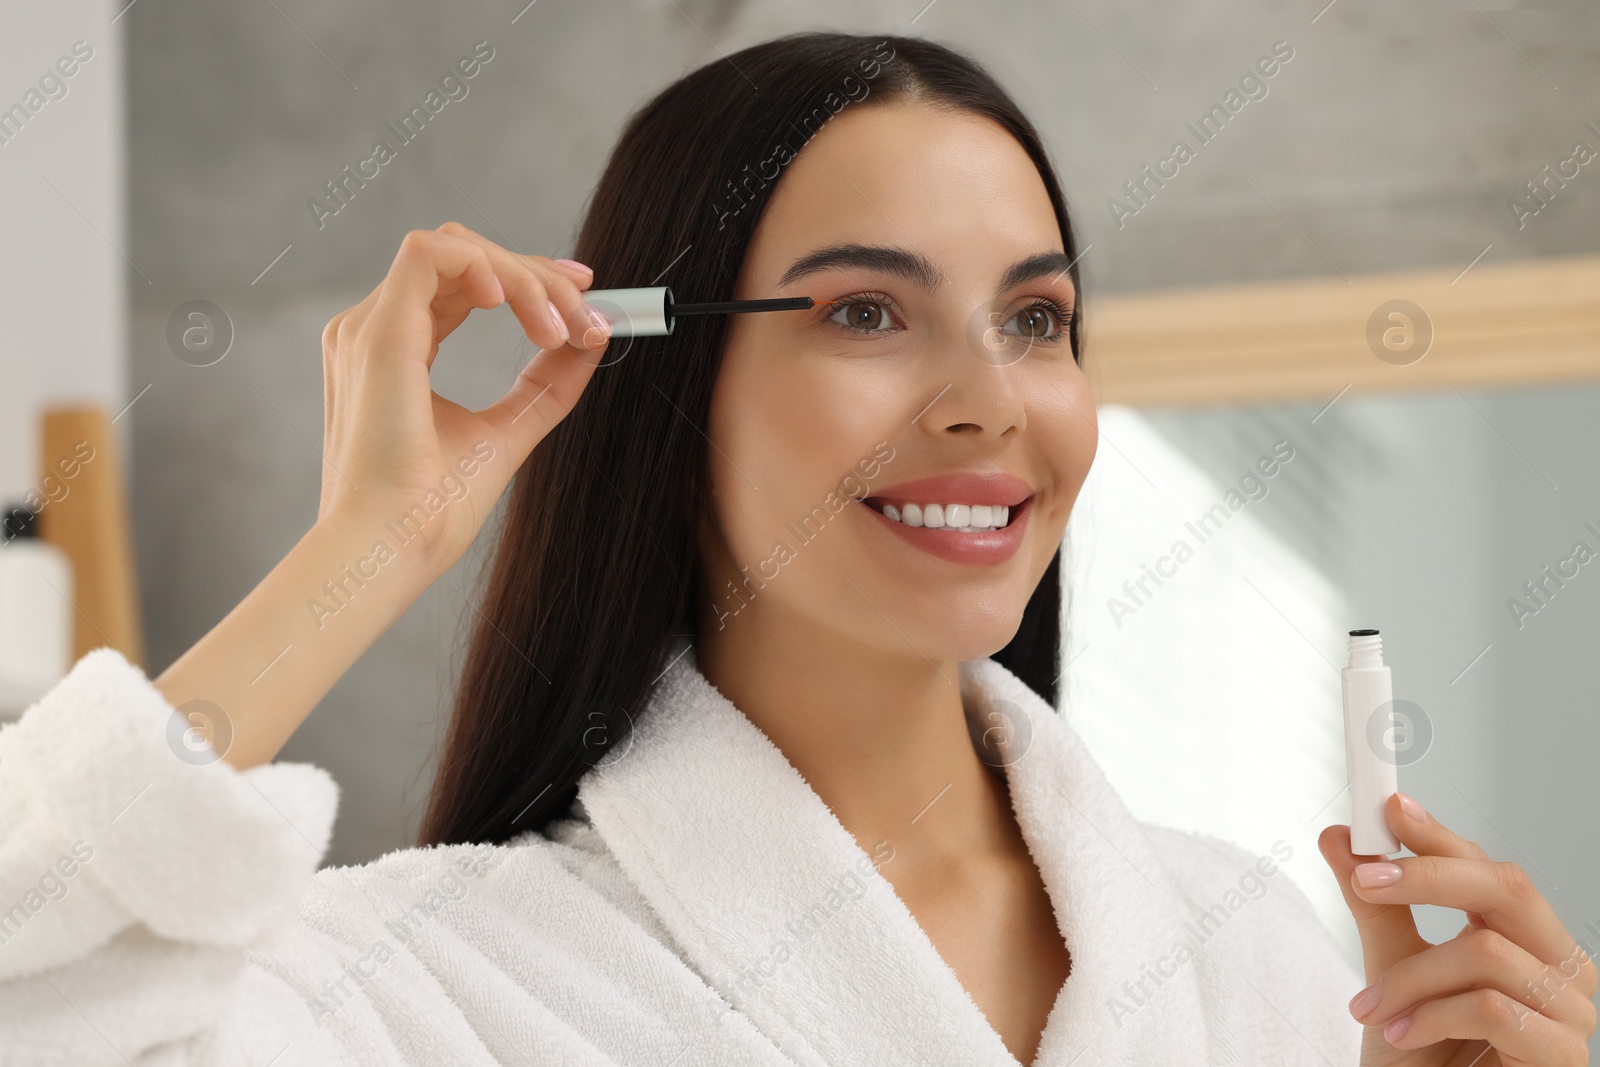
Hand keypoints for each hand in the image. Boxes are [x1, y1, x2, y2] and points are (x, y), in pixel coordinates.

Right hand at [316, 221, 610, 575]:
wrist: (391, 549)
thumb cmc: (432, 511)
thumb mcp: (507, 432)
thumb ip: (544, 384)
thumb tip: (590, 340)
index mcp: (396, 351)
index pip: (463, 283)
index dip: (527, 277)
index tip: (584, 298)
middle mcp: (376, 330)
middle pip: (465, 260)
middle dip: (539, 277)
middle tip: (588, 317)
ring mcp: (371, 327)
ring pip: (455, 248)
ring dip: (524, 277)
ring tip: (561, 330)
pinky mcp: (379, 333)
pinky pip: (432, 254)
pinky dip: (486, 266)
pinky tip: (517, 305)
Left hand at [1319, 794, 1597, 1065]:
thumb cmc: (1423, 1056)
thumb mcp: (1391, 973)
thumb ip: (1375, 909)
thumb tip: (1341, 839)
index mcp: (1525, 940)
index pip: (1489, 869)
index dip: (1442, 836)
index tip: (1389, 810)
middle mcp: (1558, 968)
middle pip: (1508, 888)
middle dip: (1428, 876)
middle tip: (1364, 881)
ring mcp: (1569, 1013)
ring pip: (1485, 952)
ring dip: (1411, 980)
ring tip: (1371, 1008)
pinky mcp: (1563, 1057)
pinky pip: (1492, 1009)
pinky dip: (1433, 1016)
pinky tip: (1404, 1034)